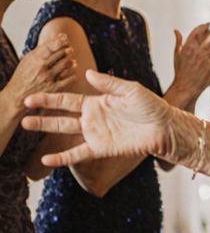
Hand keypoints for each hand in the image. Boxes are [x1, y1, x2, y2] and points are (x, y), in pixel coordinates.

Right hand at [3, 34, 75, 112]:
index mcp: (34, 58)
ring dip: (71, 60)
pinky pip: (71, 78)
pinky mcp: (55, 88)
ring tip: (70, 59)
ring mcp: (49, 78)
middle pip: (63, 53)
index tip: (65, 39)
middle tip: (68, 49)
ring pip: (68, 63)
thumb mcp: (28, 59)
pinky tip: (71, 70)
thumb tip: (60, 36)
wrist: (17, 96)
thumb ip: (43, 49)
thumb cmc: (24, 76)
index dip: (62, 40)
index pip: (53, 45)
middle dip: (68, 49)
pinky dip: (73, 72)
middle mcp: (42, 67)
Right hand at [23, 70, 176, 166]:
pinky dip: (62, 157)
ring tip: (26, 124)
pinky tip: (46, 160)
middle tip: (22, 107)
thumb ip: (109, 83)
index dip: (49, 98)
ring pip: (65, 131)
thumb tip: (87, 72)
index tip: (31, 96)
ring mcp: (95, 134)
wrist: (164, 127)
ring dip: (46, 128)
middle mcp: (92, 118)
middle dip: (41, 112)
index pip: (68, 99)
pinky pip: (78, 154)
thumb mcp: (131, 90)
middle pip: (61, 115)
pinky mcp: (101, 148)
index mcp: (97, 102)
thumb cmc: (151, 106)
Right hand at [170, 23, 209, 103]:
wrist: (185, 87)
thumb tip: (176, 30)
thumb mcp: (177, 55)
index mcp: (187, 47)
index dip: (204, 26)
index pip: (197, 31)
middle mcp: (195, 51)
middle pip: (209, 36)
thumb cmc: (181, 71)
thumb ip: (179, 42)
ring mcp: (203, 58)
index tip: (208, 24)